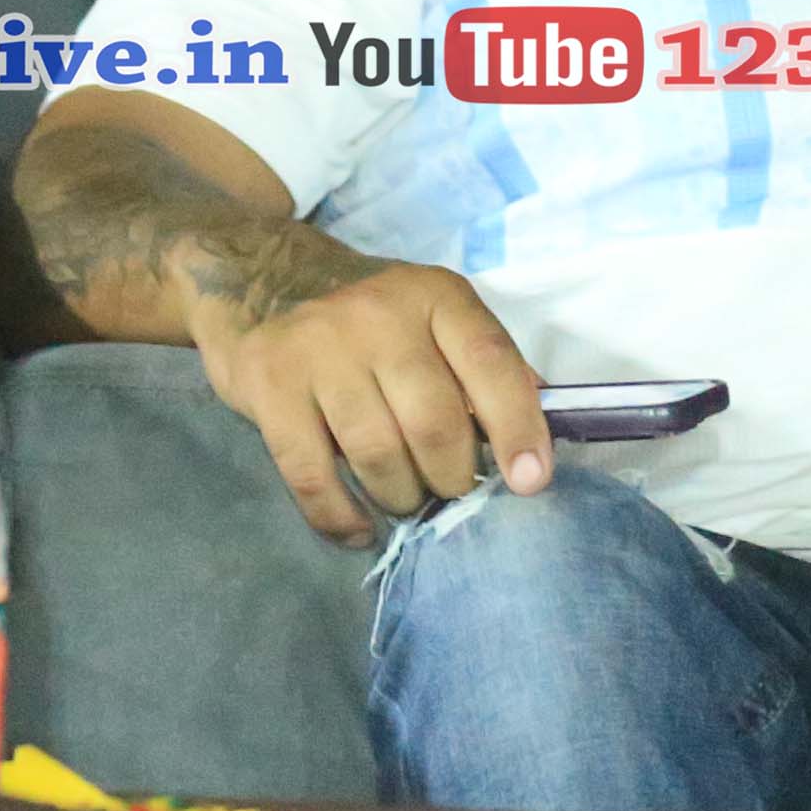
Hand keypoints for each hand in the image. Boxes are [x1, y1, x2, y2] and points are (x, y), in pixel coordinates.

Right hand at [186, 255, 550, 547]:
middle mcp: (378, 314)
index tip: (529, 483)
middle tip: (448, 490)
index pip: (490, 363)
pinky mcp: (269, 382)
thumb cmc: (373, 320)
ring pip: (376, 455)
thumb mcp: (437, 320)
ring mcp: (318, 347)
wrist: (266, 281)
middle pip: (434, 423)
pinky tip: (358, 528)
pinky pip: (311, 475)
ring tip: (403, 497)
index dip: (518, 428)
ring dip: (399, 496)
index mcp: (435, 296)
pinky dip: (340, 516)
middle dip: (452, 477)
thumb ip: (489, 370)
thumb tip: (545, 436)